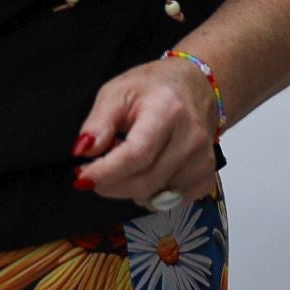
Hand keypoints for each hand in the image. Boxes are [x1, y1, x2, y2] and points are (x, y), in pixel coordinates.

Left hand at [72, 57, 220, 205]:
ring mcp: (202, 162)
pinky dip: (151, 194)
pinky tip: (148, 170)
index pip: (136, 155)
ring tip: (125, 162)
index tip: (82, 177)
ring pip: (154, 196)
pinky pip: (169, 202)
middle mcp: (191, 138)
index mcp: (167, 111)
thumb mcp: (116, 92)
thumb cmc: (153, 89)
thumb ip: (98, 123)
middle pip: (144, 181)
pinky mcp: (206, 179)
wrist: (194, 87)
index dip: (106, 172)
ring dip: (130, 188)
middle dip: (111, 184)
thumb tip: (83, 152)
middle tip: (93, 172)